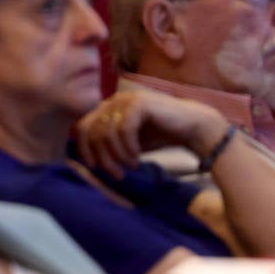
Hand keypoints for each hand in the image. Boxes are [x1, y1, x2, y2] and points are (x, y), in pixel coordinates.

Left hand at [75, 89, 230, 177]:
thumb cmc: (159, 136)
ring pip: (106, 133)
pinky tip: (137, 157)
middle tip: (118, 174)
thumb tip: (88, 159)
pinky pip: (123, 130)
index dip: (83, 148)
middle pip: (93, 132)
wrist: (192, 127)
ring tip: (131, 166)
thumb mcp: (127, 143)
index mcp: (106, 108)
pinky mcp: (139, 103)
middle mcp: (112, 101)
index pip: (82, 127)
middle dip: (103, 157)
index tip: (94, 167)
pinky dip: (128, 148)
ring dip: (117, 155)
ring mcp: (125, 99)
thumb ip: (109, 145)